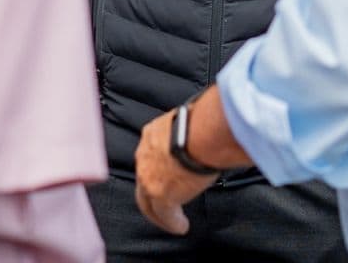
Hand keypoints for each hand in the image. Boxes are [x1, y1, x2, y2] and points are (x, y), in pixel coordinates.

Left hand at [134, 110, 217, 234]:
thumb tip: (203, 129)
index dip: (156, 166)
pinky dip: (173, 222)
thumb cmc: (204, 120)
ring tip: (172, 219)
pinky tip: (181, 227)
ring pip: (149, 201)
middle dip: (152, 193)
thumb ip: (188, 129)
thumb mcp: (189, 120)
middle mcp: (144, 155)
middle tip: (163, 203)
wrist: (203, 132)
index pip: (150, 154)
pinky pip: (165, 214)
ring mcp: (148, 177)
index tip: (165, 174)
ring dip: (160, 211)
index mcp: (151, 133)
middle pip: (144, 180)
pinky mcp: (160, 195)